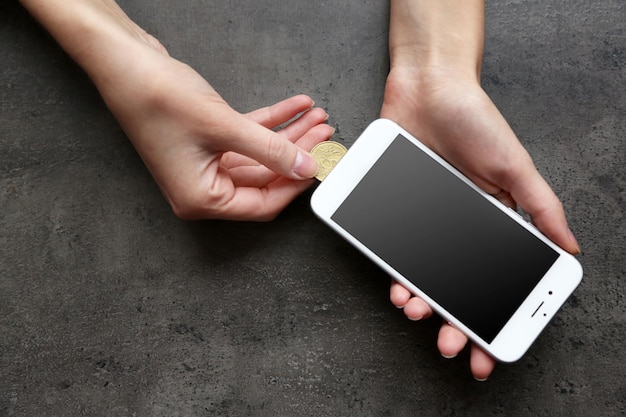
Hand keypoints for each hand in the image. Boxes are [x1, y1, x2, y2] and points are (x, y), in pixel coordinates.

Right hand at [20, 0, 334, 220]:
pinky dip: (271, 122)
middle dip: (298, 153)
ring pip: (260, 155)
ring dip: (289, 136)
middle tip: (326, 136)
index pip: (262, 204)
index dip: (295, 185)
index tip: (321, 166)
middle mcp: (203, 187)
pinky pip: (248, 136)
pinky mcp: (208, 140)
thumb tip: (305, 167)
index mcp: (201, 199)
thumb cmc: (156, 97)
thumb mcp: (223, 127)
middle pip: (265, 177)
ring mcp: (205, 163)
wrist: (123, 62)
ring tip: (317, 118)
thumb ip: (269, 151)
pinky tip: (295, 108)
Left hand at [381, 65, 580, 379]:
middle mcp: (453, 228)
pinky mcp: (393, 209)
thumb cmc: (475, 122)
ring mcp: (422, 222)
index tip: (490, 349)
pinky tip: (395, 287)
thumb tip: (570, 248)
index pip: (490, 279)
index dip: (490, 316)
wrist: (428, 88)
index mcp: (488, 222)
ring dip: (419, 302)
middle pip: (452, 286)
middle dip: (451, 321)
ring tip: (416, 314)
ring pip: (419, 274)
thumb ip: (540, 207)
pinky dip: (392, 271)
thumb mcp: (514, 166)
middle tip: (450, 346)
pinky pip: (390, 248)